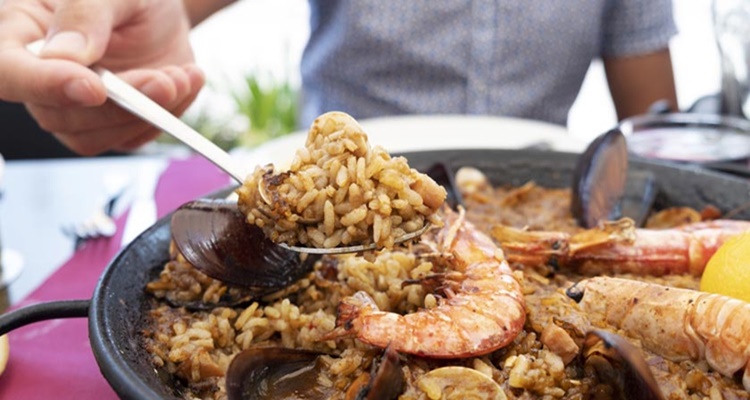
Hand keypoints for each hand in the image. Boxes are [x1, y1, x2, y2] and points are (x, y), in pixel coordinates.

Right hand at [0, 0, 204, 154]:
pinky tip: (185, 82)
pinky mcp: (110, 123)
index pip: (9, 72)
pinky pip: (129, 138)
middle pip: (56, 116)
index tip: (94, 87)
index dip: (45, 85)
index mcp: (19, 34)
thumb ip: (85, 14)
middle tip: (164, 81)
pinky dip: (164, 117)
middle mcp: (39, 77)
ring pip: (91, 137)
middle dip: (117, 105)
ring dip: (143, 116)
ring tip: (180, 77)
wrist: (160, 8)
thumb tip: (65, 56)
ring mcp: (73, 106)